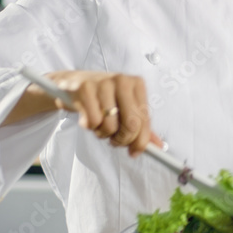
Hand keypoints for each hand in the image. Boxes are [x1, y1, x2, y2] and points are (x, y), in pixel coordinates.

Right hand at [24, 70, 161, 156]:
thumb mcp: (125, 107)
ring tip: (99, 123)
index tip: (134, 152)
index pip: (144, 120)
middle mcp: (122, 80)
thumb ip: (142, 127)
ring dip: (102, 133)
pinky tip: (87, 117)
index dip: (140, 141)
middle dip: (122, 140)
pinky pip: (92, 122)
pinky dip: (89, 126)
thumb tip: (158, 147)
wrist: (73, 83)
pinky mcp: (85, 89)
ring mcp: (103, 83)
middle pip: (131, 125)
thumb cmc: (104, 98)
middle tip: (114, 140)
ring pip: (110, 126)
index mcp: (136, 84)